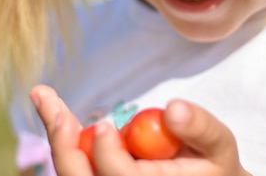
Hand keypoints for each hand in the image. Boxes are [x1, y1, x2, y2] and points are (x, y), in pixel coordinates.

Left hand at [30, 85, 251, 175]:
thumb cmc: (213, 166)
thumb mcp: (219, 145)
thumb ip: (200, 128)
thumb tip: (173, 109)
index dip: (107, 157)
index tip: (103, 126)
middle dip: (65, 148)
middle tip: (53, 107)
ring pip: (74, 174)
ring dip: (58, 138)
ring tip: (45, 98)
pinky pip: (78, 167)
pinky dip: (65, 140)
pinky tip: (55, 112)